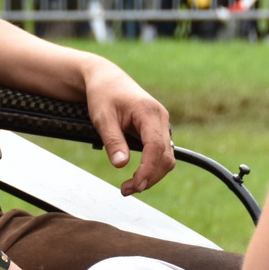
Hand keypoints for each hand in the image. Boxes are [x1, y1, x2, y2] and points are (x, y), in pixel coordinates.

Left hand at [82, 58, 174, 193]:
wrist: (105, 79)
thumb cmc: (102, 95)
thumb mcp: (102, 117)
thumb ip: (113, 140)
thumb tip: (121, 165)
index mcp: (149, 112)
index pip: (156, 147)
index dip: (148, 169)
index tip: (134, 184)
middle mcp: (161, 119)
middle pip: (166, 157)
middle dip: (150, 177)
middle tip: (127, 190)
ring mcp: (161, 125)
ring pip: (166, 158)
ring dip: (152, 175)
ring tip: (129, 187)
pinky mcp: (157, 131)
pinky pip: (160, 153)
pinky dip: (151, 167)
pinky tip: (137, 176)